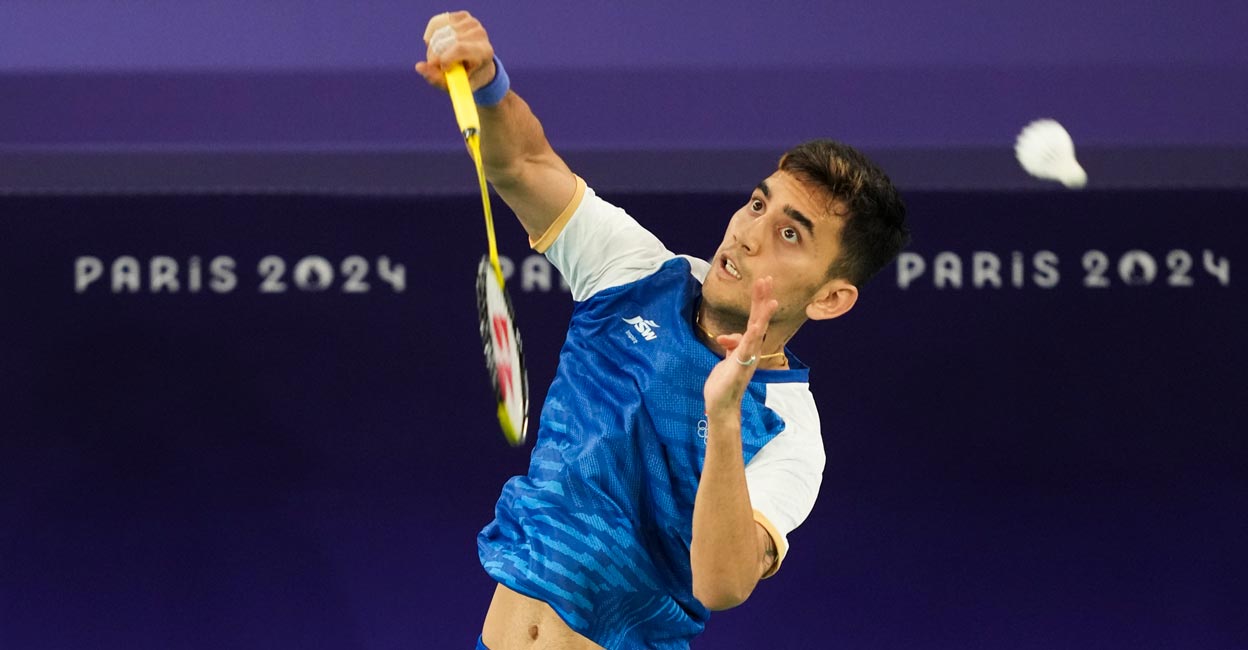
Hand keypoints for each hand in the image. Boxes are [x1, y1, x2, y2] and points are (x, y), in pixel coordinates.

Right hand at [414, 11, 496, 90]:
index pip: (460, 48)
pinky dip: (431, 35)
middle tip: (435, 65)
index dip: (444, 57)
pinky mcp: (462, 16)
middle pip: (447, 40)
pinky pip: (436, 23)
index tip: (440, 67)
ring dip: (432, 46)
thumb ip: (436, 79)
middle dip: (435, 55)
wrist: (479, 65)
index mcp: (484, 53)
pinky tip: (437, 43)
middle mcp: (480, 35)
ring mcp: (472, 23)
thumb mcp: (455, 85)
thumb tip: (419, 67)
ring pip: (439, 32)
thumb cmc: (466, 77)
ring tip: (439, 55)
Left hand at [703, 277, 778, 417]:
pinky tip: (755, 327)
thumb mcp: (727, 358)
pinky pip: (747, 349)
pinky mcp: (741, 367)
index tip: (762, 281)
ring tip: (769, 301)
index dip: (759, 300)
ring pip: (757, 332)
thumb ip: (731, 345)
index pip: (755, 318)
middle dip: (762, 300)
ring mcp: (748, 358)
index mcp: (749, 346)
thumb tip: (726, 337)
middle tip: (766, 279)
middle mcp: (753, 350)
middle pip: (759, 320)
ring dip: (762, 316)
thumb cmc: (725, 382)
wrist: (722, 405)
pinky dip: (751, 338)